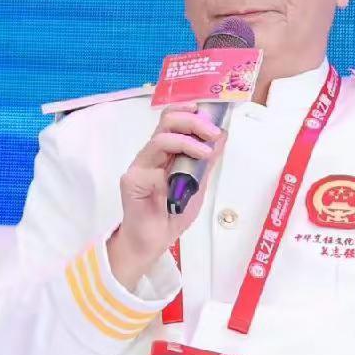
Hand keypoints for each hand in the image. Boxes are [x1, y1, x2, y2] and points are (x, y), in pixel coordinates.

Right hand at [107, 107, 225, 289]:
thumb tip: (222, 136)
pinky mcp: (132, 179)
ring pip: (161, 137)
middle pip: (167, 121)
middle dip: (194, 121)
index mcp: (166, 152)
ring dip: (187, 139)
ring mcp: (141, 165)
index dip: (191, 111)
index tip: (214, 116)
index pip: (174, 120)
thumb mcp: (198, 185)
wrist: (153, 242)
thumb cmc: (172, 215)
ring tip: (206, 152)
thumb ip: (206, 162)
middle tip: (213, 133)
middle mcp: (152, 154)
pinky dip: (174, 161)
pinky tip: (185, 174)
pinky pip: (151, 162)